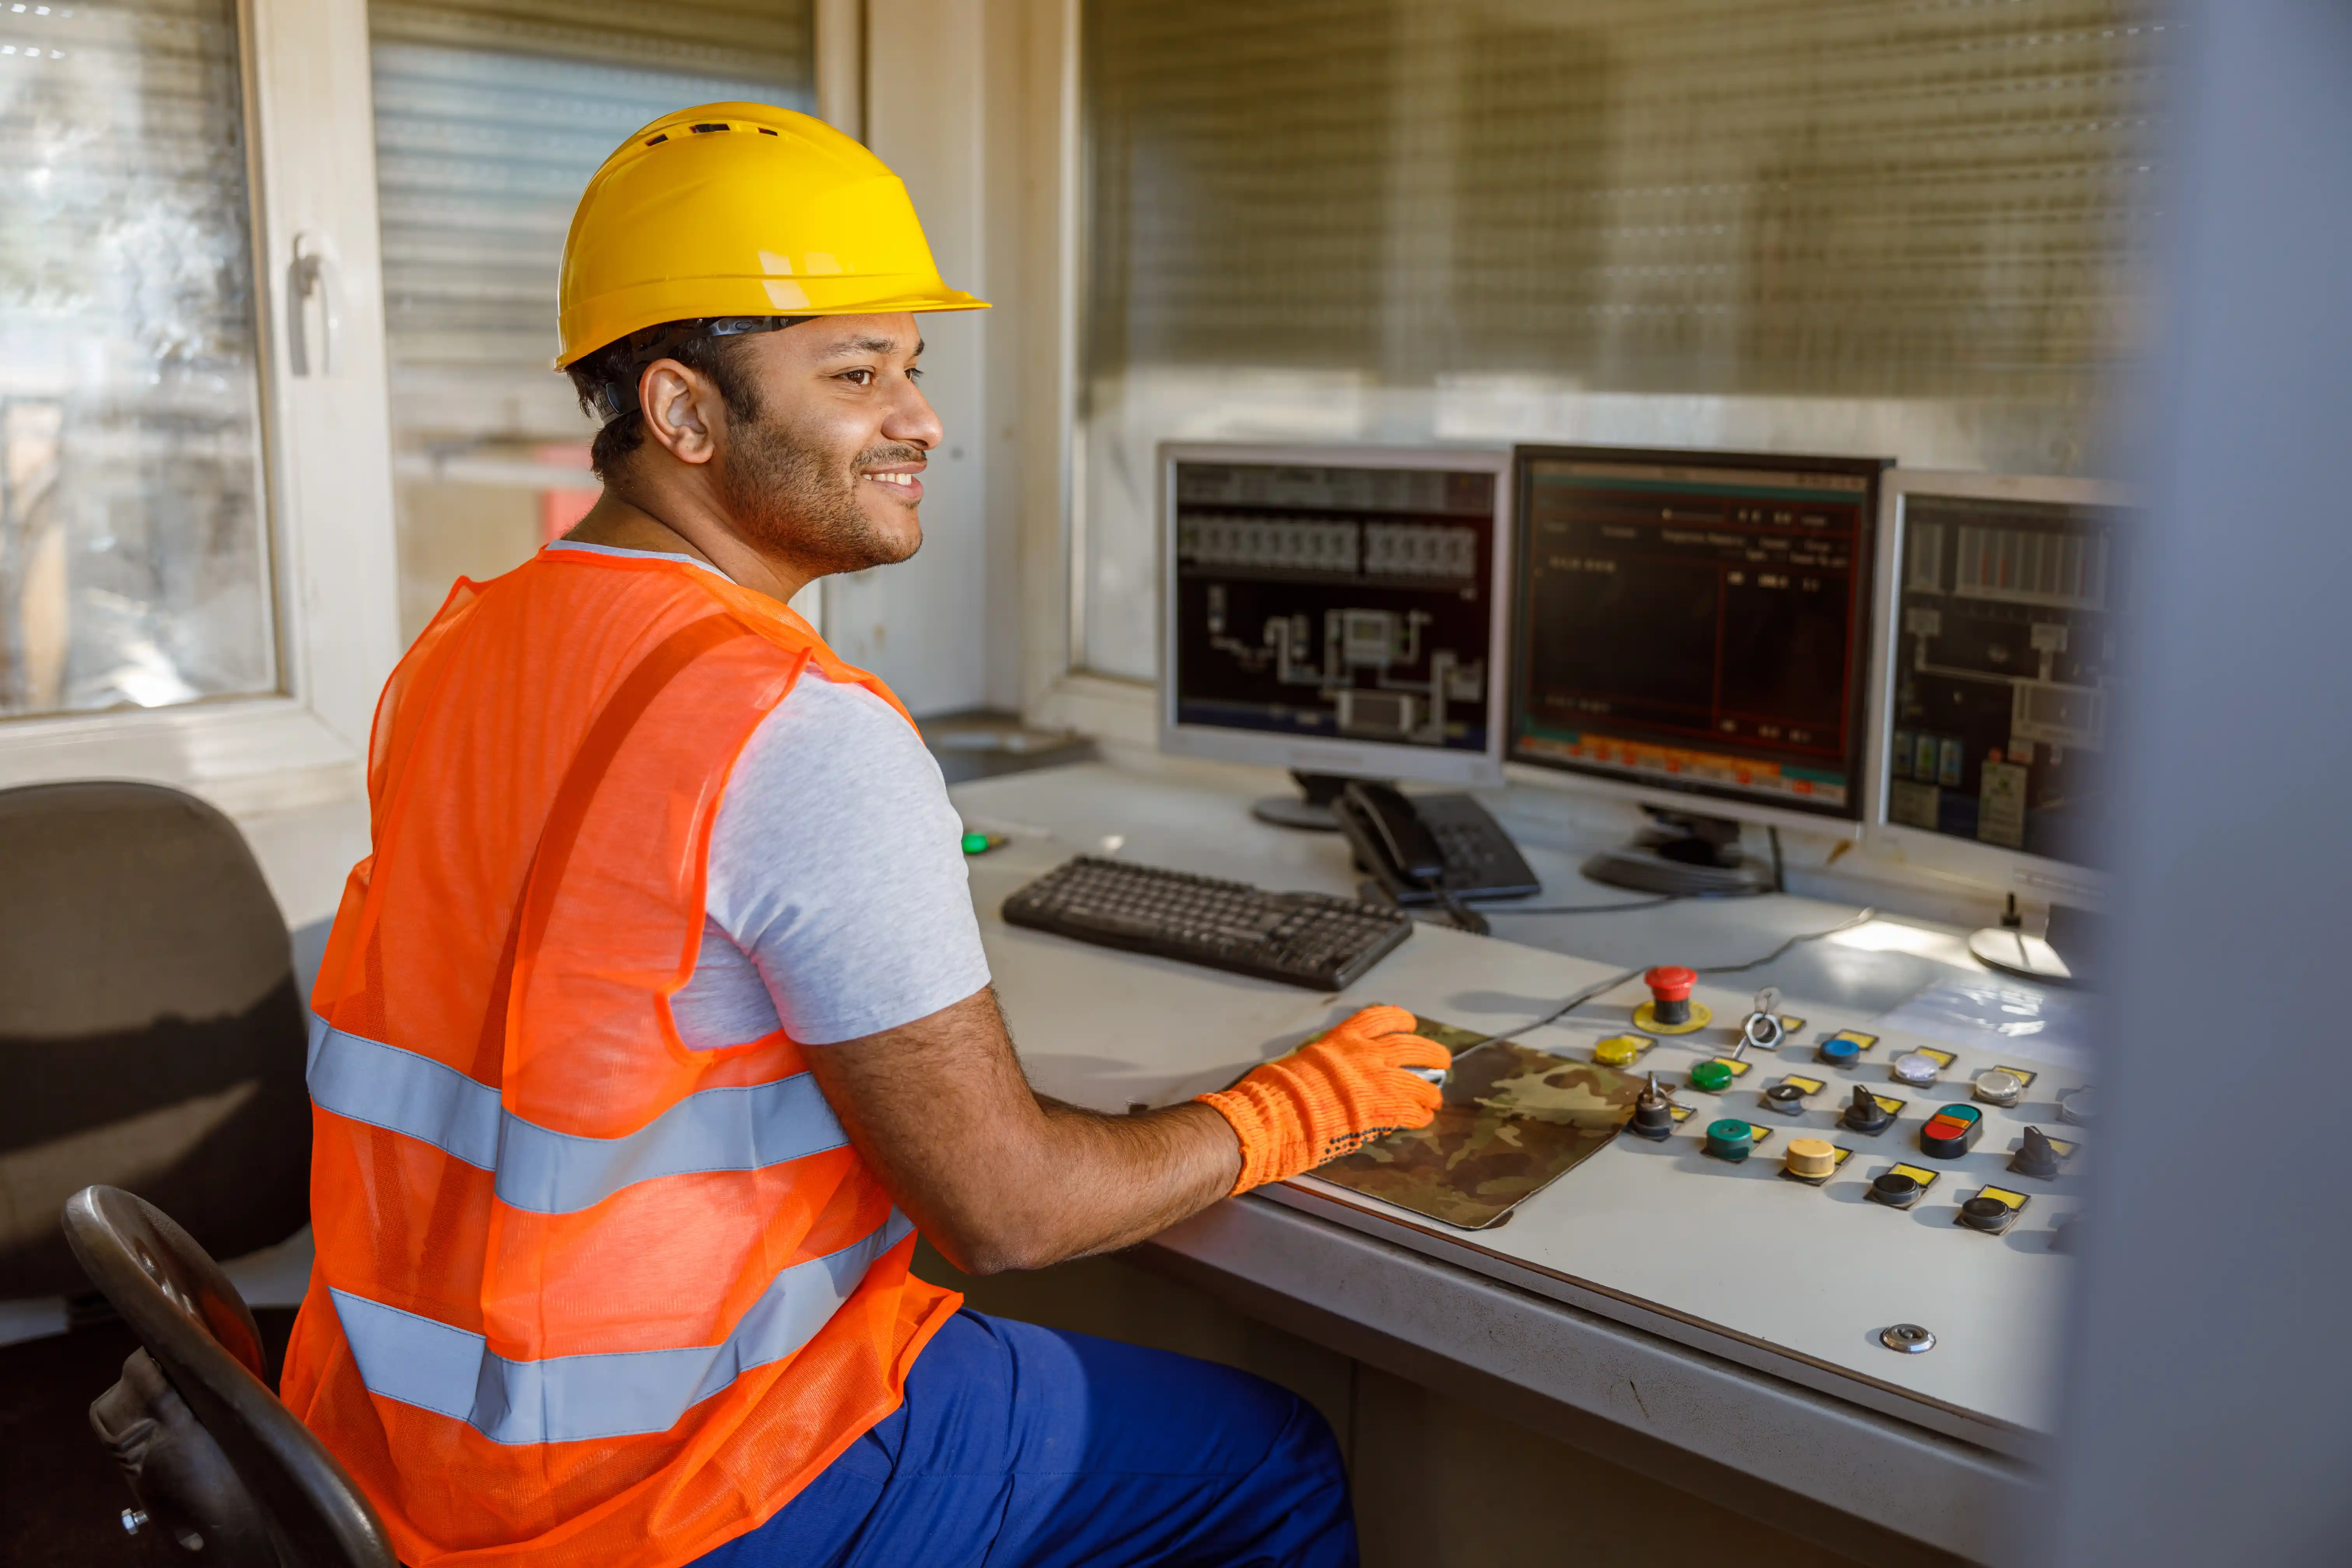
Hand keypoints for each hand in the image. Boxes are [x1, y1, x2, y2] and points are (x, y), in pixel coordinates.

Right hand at [1196, 1005, 1452, 1194]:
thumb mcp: (1298, 1065)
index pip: (1377, 1019)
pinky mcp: (1379, 1111)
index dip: (1397, 1019)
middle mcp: (1362, 1055)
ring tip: (1436, 1097)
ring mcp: (1374, 1082)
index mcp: (1339, 1041)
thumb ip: (1320, 1066)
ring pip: (1417, 1080)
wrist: (1273, 1117)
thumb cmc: (1274, 1096)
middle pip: (1409, 1046)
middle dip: (1429, 1052)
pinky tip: (1423, 1119)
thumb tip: (1323, 1075)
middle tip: (1441, 1058)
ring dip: (1430, 1090)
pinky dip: (1420, 1115)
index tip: (1408, 1022)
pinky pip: (1410, 1110)